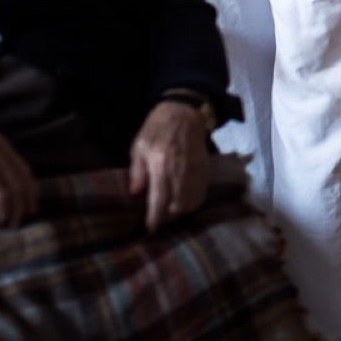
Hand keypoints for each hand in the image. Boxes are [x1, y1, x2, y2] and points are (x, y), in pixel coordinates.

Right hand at [0, 109, 38, 227]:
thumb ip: (1, 158)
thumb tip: (15, 184)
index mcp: (2, 145)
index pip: (25, 173)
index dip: (31, 195)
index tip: (31, 209)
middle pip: (16, 188)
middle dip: (19, 209)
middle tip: (16, 223)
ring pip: (1, 196)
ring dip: (3, 213)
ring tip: (1, 222)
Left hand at [129, 101, 212, 231]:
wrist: (184, 111)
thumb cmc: (157, 128)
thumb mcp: (139, 146)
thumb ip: (137, 171)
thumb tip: (136, 194)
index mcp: (159, 164)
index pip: (158, 199)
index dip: (155, 218)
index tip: (151, 229)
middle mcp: (179, 170)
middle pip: (177, 205)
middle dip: (168, 216)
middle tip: (160, 218)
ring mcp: (195, 170)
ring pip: (191, 202)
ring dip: (181, 210)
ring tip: (172, 210)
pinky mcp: (205, 168)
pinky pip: (202, 193)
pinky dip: (194, 201)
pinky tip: (186, 201)